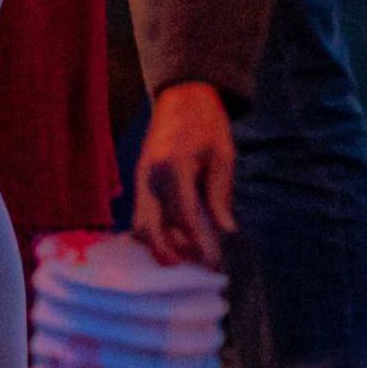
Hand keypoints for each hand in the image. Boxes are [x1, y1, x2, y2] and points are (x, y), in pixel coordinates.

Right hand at [133, 82, 237, 263]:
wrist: (182, 97)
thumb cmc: (207, 125)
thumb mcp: (222, 157)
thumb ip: (220, 196)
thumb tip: (226, 233)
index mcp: (173, 167)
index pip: (184, 218)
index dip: (199, 245)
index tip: (213, 265)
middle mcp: (150, 177)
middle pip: (150, 230)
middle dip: (171, 255)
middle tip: (195, 270)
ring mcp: (140, 180)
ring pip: (141, 227)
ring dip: (161, 247)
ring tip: (187, 259)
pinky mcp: (139, 182)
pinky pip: (141, 216)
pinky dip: (154, 235)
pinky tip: (174, 245)